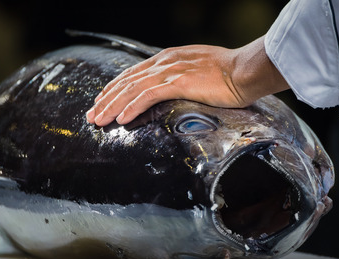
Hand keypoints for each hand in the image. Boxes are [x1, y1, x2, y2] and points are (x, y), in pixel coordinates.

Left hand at [86, 36, 288, 125]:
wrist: (246, 70)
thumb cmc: (229, 74)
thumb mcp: (199, 71)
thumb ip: (182, 77)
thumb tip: (174, 89)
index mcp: (168, 58)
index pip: (134, 74)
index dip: (116, 88)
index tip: (103, 101)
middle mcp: (164, 62)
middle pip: (127, 80)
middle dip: (106, 99)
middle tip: (92, 115)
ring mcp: (170, 71)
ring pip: (132, 89)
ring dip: (112, 106)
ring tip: (98, 121)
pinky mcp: (178, 82)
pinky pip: (147, 96)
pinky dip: (131, 107)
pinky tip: (120, 119)